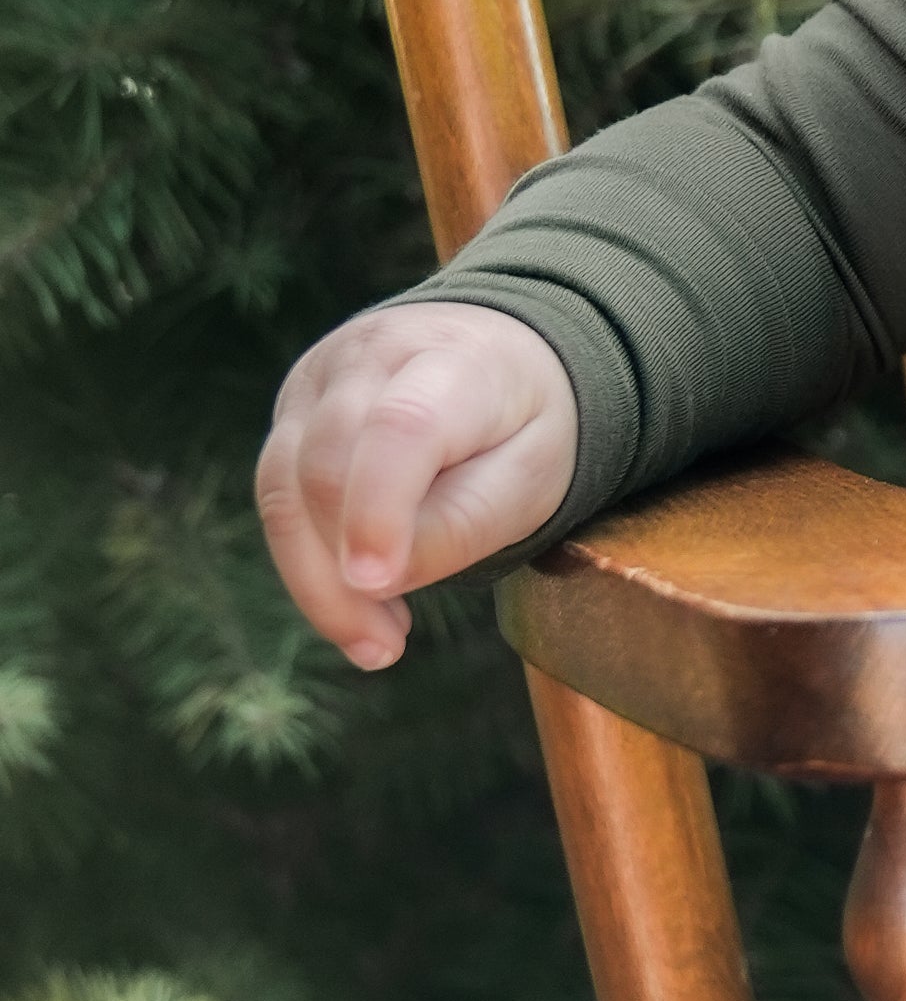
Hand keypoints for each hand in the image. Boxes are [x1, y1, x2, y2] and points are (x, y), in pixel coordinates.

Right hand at [255, 303, 577, 669]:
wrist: (499, 356)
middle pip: (327, 463)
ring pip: (282, 486)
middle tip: (387, 647)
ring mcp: (319, 377)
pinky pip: (275, 495)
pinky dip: (305, 562)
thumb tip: (377, 580)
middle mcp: (373, 354)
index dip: (379, 506)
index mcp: (455, 357)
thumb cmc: (522, 423)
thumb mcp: (534, 473)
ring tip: (375, 644)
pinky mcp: (290, 413)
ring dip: (315, 580)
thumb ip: (465, 521)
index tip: (375, 584)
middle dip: (343, 569)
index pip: (402, 425)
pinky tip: (352, 606)